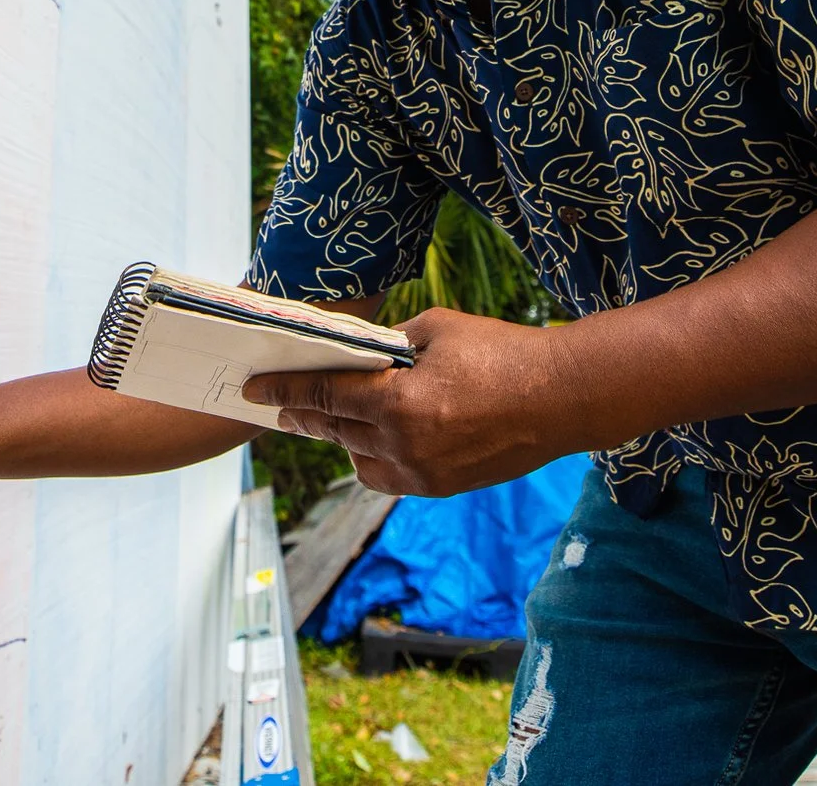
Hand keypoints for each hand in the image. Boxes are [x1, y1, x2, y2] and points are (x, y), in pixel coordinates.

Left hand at [241, 308, 577, 496]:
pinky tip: (372, 439)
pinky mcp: (443, 487)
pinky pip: (388, 477)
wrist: (563, 398)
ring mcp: (424, 473)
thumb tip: (361, 358)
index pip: (322, 396)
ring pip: (358, 460)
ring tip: (329, 418)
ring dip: (340, 438)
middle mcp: (404, 446)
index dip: (283, 390)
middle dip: (304, 415)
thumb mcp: (437, 328)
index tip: (252, 388)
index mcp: (398, 404)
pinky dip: (373, 458)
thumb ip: (390, 346)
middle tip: (281, 403)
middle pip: (334, 431)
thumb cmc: (503, 352)